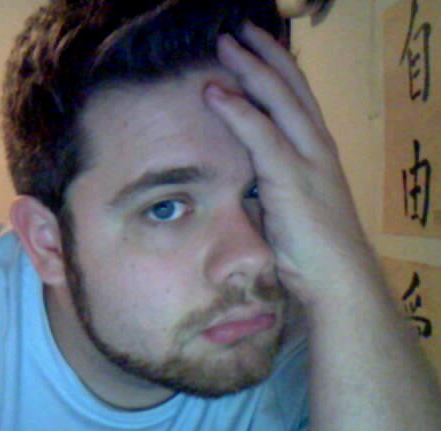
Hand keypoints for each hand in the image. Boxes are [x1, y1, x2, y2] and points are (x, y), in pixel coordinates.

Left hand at [204, 21, 371, 306]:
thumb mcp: (292, 204)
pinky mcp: (292, 178)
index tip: (256, 49)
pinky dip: (237, 111)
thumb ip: (272, 181)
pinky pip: (261, 135)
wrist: (336, 277)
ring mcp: (308, 159)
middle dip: (265, 55)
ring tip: (226, 44)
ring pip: (279, 101)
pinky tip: (215, 92)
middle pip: (291, 88)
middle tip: (239, 31)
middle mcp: (318, 146)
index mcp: (317, 151)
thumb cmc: (312, 248)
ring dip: (250, 69)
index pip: (298, 99)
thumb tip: (244, 174)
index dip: (278, 69)